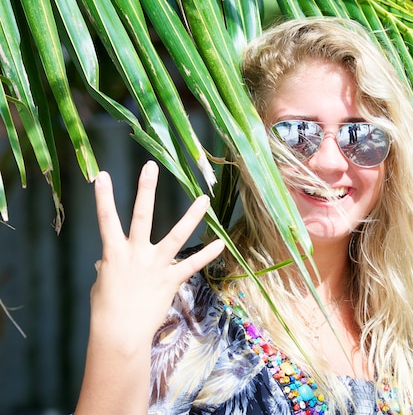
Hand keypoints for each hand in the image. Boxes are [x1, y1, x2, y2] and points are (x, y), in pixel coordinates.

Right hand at [90, 160, 224, 350]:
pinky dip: (207, 253)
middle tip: (150, 166)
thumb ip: (108, 267)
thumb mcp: (103, 283)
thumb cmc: (106, 311)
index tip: (102, 175)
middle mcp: (135, 254)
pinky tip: (220, 242)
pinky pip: (192, 263)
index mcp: (113, 253)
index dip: (103, 196)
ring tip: (204, 198)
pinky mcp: (171, 279)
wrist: (119, 336)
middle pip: (141, 215)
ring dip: (191, 216)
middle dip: (145, 189)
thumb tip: (106, 262)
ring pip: (176, 235)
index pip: (105, 219)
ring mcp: (155, 265)